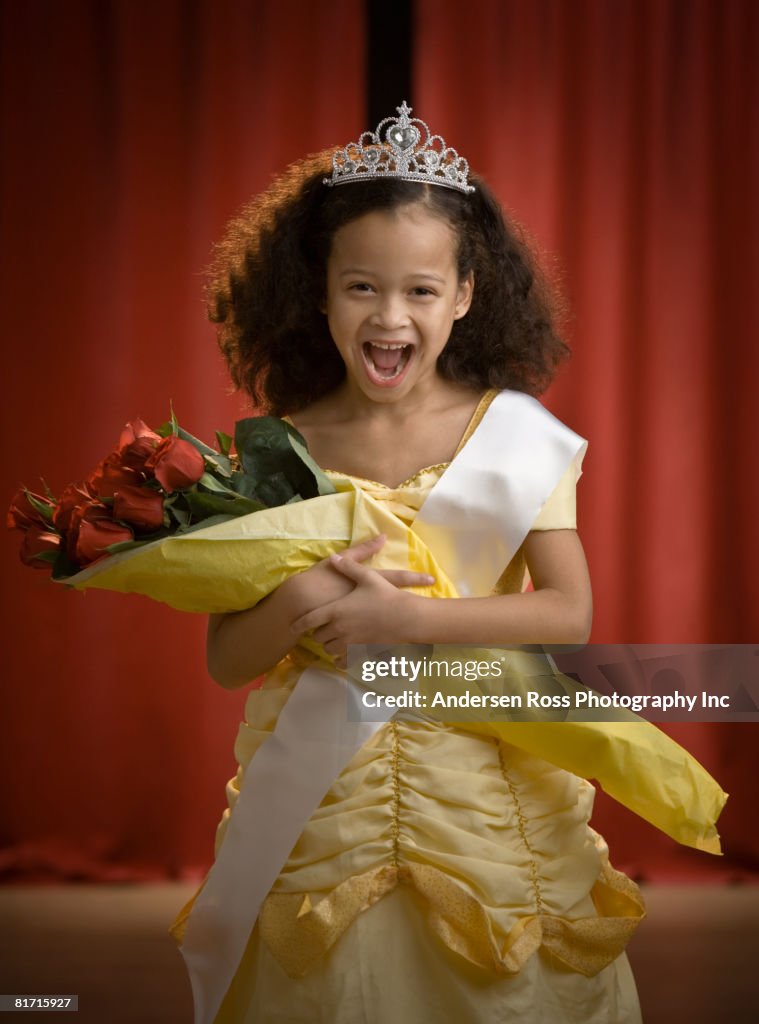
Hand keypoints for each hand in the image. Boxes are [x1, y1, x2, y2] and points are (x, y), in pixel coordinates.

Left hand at [290, 549, 432, 665]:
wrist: (406, 617)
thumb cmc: (385, 595)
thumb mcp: (367, 577)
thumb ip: (348, 567)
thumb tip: (334, 557)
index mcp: (336, 610)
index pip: (309, 620)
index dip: (298, 624)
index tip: (292, 626)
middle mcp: (339, 628)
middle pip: (318, 636)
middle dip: (318, 633)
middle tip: (322, 628)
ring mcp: (350, 643)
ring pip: (329, 649)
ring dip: (329, 645)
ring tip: (333, 639)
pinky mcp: (361, 652)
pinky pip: (343, 662)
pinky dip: (340, 660)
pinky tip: (343, 656)